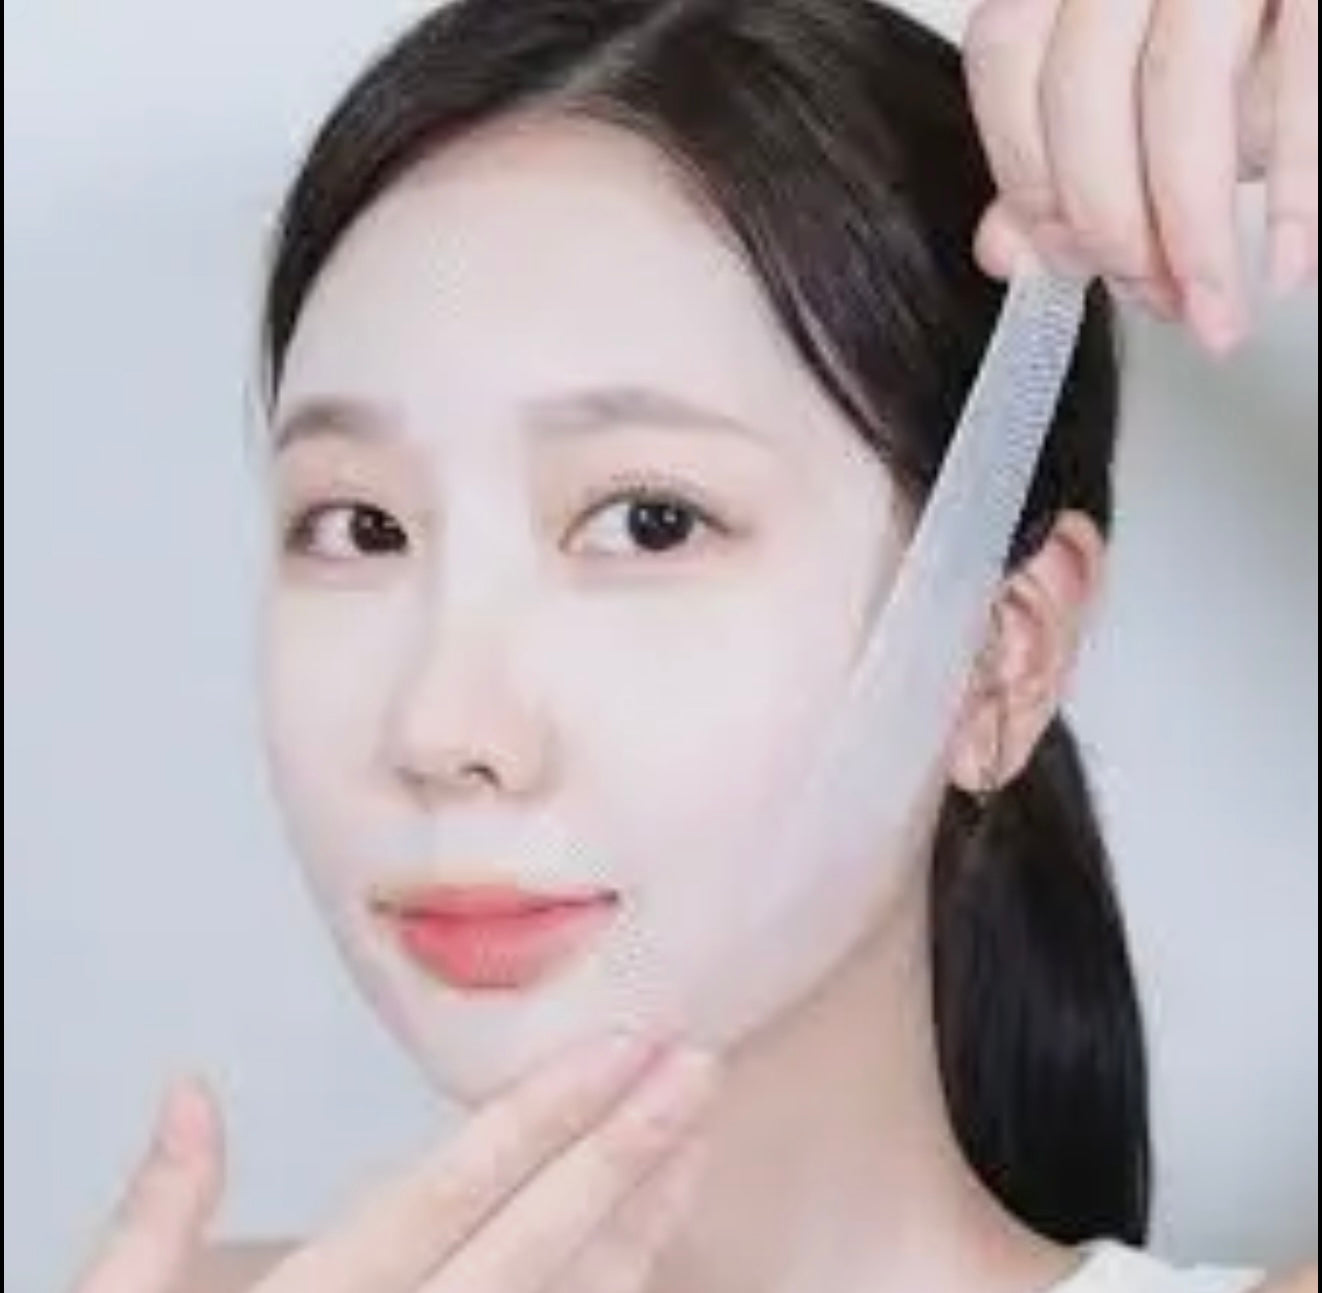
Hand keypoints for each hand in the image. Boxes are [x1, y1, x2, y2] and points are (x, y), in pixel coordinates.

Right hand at [71, 1036, 716, 1292]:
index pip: (452, 1192)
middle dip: (623, 1150)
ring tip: (697, 1138)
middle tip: (698, 1066)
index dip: (544, 1114)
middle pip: (534, 1243)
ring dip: (641, 1221)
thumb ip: (159, 1219)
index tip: (622, 1045)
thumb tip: (189, 1090)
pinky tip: (651, 1246)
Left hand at [964, 0, 1317, 351]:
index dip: (1028, 176)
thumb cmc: (1244, 41)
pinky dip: (1300, 190)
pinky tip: (1286, 265)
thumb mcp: (1137, 98)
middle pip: (1081, 83)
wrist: (1316, 12)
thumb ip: (1058, 165)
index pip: (1005, 59)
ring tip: (1211, 311)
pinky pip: (1306, 74)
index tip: (1069, 261)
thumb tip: (1004, 253)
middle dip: (1107, 218)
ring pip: (1179, 84)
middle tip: (1149, 297)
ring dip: (1191, 228)